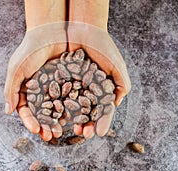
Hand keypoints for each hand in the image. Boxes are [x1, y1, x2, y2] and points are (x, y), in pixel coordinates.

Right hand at [4, 23, 66, 140]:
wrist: (49, 32)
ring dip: (58, 121)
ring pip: (57, 109)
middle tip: (50, 137)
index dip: (30, 121)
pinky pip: (70, 98)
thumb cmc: (29, 50)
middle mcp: (41, 92)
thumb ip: (11, 89)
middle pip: (42, 114)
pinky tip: (75, 117)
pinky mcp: (68, 83)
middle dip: (45, 126)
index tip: (36, 130)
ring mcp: (55, 88)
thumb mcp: (17, 69)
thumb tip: (7, 111)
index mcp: (27, 91)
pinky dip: (72, 108)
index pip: (27, 111)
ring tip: (61, 131)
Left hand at [68, 22, 130, 137]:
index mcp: (102, 90)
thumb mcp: (116, 64)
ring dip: (71, 120)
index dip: (102, 121)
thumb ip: (121, 84)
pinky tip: (55, 115)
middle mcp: (88, 90)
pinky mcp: (60, 80)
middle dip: (86, 124)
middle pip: (87, 112)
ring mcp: (74, 86)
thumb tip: (117, 104)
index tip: (99, 132)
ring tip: (70, 129)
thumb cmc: (103, 46)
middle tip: (83, 134)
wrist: (84, 28)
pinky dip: (57, 105)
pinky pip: (58, 95)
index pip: (102, 110)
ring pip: (72, 107)